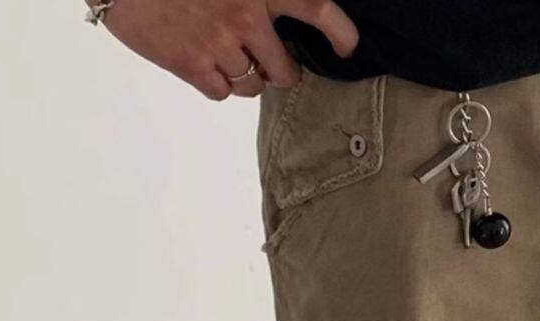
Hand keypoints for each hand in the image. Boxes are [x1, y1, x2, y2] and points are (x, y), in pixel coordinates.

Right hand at [93, 0, 358, 100]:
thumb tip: (274, 16)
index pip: (318, 9)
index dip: (340, 33)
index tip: (347, 47)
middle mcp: (246, 13)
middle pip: (286, 71)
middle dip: (280, 72)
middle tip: (268, 62)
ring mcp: (219, 42)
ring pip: (253, 86)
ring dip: (245, 77)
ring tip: (224, 53)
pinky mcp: (191, 63)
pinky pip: (221, 92)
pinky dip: (215, 82)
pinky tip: (200, 59)